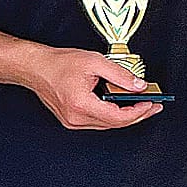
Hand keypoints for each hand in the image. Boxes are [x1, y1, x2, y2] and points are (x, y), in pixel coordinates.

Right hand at [21, 48, 162, 129]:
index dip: (139, 111)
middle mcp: (76, 117)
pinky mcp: (71, 120)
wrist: (34, 67)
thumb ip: (119, 74)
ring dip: (125, 115)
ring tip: (139, 104)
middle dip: (137, 114)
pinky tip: (119, 105)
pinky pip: (98, 121)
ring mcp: (73, 121)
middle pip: (116, 124)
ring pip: (107, 124)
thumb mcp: (93, 62)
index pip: (119, 117)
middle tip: (152, 105)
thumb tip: (138, 86)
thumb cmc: (57, 63)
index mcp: (81, 104)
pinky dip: (111, 114)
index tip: (151, 103)